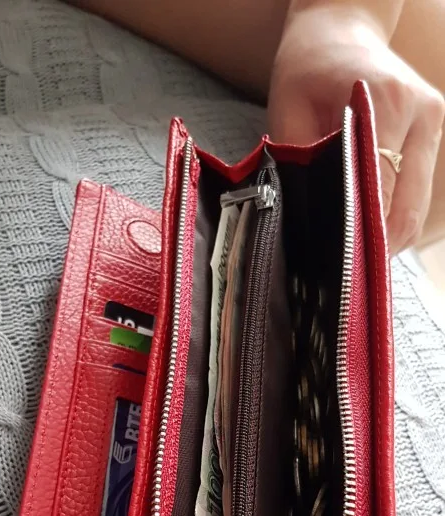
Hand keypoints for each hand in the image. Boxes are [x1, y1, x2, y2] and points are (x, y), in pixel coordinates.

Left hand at [268, 4, 444, 253]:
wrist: (339, 28)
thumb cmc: (305, 71)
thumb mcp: (289, 116)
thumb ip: (302, 167)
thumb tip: (306, 226)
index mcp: (387, 103)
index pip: (380, 191)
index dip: (360, 236)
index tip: (339, 271)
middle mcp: (422, 114)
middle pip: (407, 208)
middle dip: (377, 248)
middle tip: (346, 282)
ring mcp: (434, 123)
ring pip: (418, 207)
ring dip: (389, 238)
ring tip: (355, 265)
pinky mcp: (434, 131)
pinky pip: (418, 194)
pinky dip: (395, 219)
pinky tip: (368, 237)